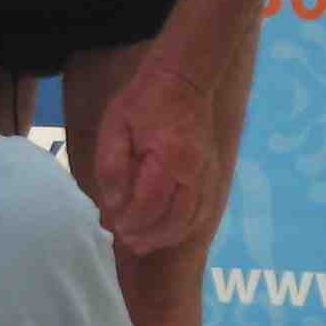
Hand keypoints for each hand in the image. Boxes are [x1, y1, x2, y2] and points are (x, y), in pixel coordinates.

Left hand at [87, 66, 219, 253]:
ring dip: (167, 236)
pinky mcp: (212, 175)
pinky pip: (203, 210)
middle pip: (176, 219)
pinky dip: (185, 226)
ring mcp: (208, 174)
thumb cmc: (144, 102)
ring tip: (143, 243)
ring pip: (193, 219)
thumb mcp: (115, 127)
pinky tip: (166, 231)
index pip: (151, 204)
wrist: (184, 82)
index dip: (133, 221)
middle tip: (127, 240)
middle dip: (150, 235)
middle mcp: (195, 171)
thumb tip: (115, 203)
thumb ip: (112, 167)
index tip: (115, 226)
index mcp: (169, 157)